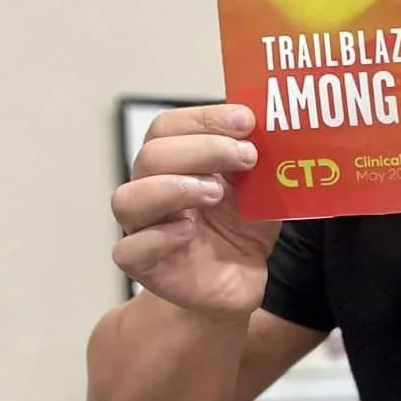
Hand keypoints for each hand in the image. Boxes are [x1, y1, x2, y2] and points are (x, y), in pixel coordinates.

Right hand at [113, 104, 276, 316]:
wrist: (241, 281)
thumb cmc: (242, 229)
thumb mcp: (259, 189)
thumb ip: (258, 161)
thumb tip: (272, 127)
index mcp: (174, 163)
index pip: (169, 128)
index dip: (203, 119)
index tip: (246, 121)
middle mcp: (152, 190)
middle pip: (151, 156)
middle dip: (202, 150)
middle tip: (246, 156)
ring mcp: (143, 229)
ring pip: (128, 199)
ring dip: (173, 188)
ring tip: (215, 193)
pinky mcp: (145, 268)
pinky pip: (129, 250)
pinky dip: (158, 237)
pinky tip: (188, 232)